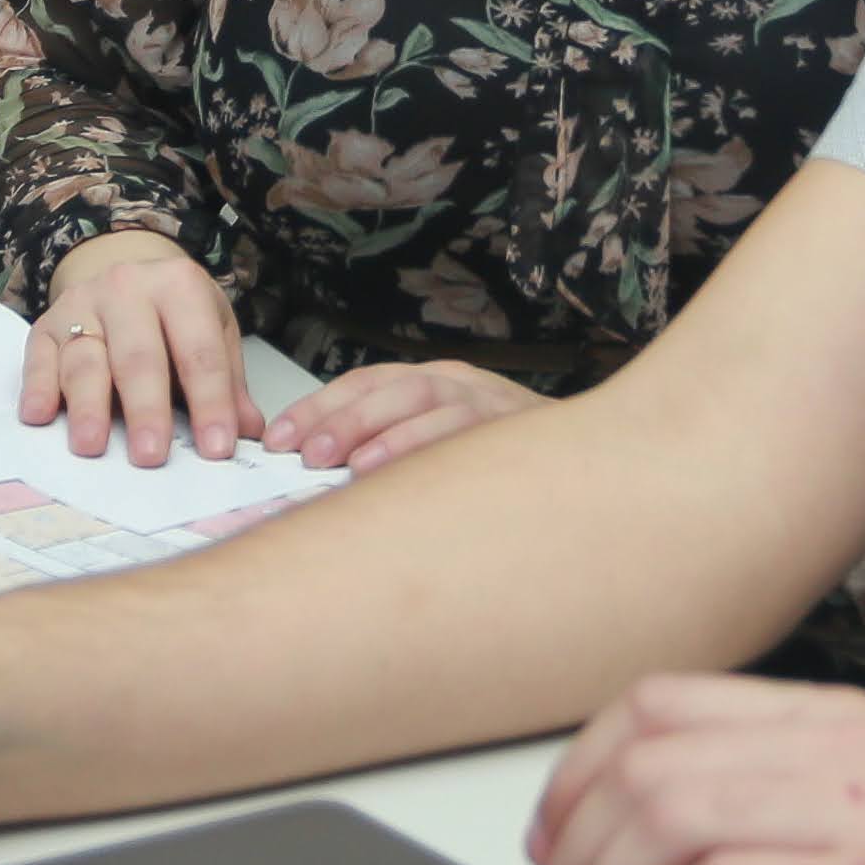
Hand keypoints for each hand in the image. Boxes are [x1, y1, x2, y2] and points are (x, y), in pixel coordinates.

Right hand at [27, 231, 263, 462]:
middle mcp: (127, 288)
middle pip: (138, 356)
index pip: (200, 352)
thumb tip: (251, 431)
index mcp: (180, 286)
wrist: (124, 279)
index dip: (211, 402)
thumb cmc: (174, 317)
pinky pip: (38, 359)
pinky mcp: (45, 326)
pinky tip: (41, 416)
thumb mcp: (213, 333)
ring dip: (88, 406)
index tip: (217, 448)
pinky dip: (38, 387)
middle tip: (151, 456)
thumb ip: (229, 383)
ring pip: (85, 359)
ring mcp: (81, 304)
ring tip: (92, 445)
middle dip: (146, 409)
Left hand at [270, 357, 542, 472]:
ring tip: (346, 465)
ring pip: (428, 402)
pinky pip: (470, 433)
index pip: (364, 382)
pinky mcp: (517, 428)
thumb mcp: (439, 445)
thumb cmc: (501, 463)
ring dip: (384, 431)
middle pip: (391, 387)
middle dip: (342, 418)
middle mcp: (458, 384)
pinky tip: (405, 473)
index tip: (276, 440)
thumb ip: (390, 452)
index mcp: (431, 382)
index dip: (317, 408)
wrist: (588, 460)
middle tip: (304, 454)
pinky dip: (432, 449)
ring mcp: (490, 403)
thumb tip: (322, 482)